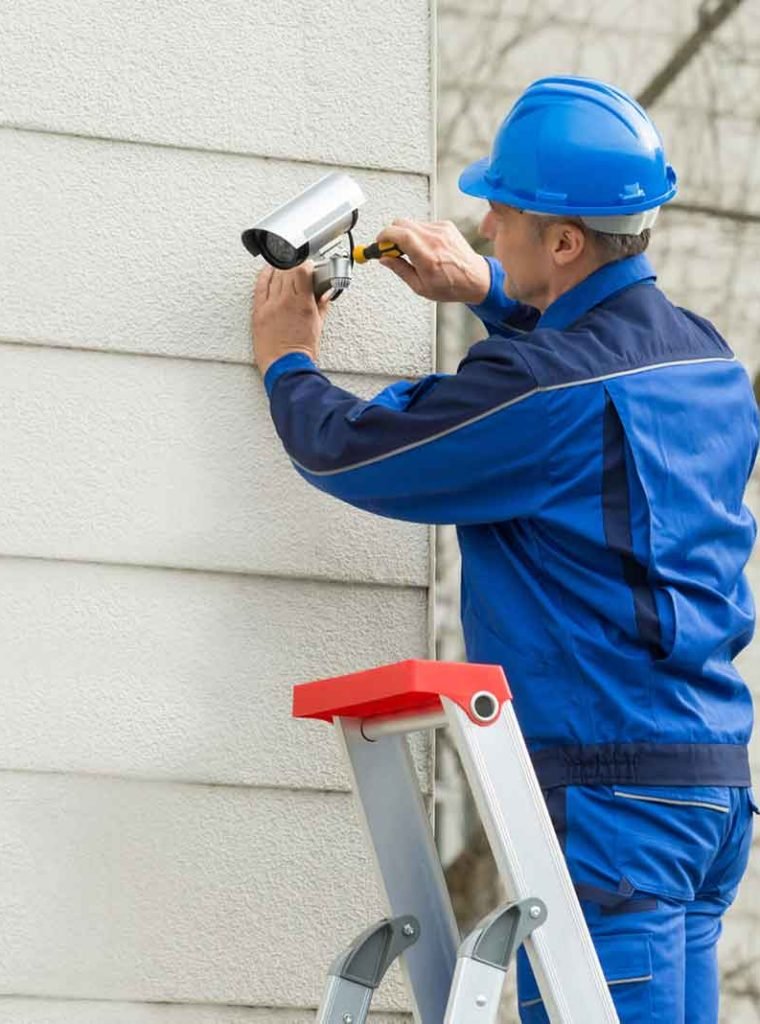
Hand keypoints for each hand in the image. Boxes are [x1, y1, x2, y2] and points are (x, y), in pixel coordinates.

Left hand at [251, 261, 330, 377]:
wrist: (285, 367)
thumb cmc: (300, 352)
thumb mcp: (318, 326)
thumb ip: (322, 306)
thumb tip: (325, 294)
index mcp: (303, 304)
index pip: (303, 271)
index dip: (307, 265)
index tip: (309, 266)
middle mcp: (286, 301)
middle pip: (289, 270)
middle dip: (296, 267)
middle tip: (300, 271)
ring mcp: (270, 305)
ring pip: (275, 275)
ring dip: (282, 269)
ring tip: (287, 270)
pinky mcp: (259, 311)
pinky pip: (260, 286)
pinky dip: (265, 276)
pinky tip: (269, 271)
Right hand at [375, 219, 489, 303]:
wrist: (476, 279)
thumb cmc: (452, 286)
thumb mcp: (420, 287)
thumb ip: (400, 270)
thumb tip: (385, 260)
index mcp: (426, 256)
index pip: (398, 234)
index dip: (383, 236)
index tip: (379, 243)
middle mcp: (434, 239)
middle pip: (401, 223)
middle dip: (392, 234)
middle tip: (392, 249)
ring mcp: (441, 230)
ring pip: (412, 223)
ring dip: (405, 234)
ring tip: (411, 252)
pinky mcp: (446, 226)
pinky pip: (424, 224)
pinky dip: (418, 233)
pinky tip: (424, 247)